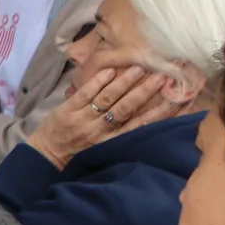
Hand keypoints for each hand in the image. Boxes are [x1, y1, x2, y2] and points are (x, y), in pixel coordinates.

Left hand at [26, 63, 188, 167]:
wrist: (47, 155)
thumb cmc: (82, 151)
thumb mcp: (107, 146)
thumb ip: (125, 131)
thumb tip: (150, 113)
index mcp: (113, 141)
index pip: (140, 125)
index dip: (160, 112)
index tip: (177, 99)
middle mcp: (100, 131)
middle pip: (126, 109)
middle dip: (145, 92)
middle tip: (162, 77)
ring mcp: (83, 119)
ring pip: (107, 99)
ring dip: (124, 83)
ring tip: (140, 69)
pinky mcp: (67, 111)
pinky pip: (85, 94)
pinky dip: (98, 82)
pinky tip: (111, 71)